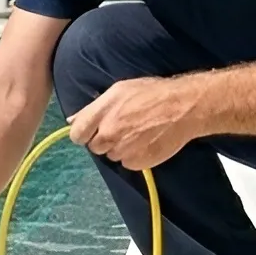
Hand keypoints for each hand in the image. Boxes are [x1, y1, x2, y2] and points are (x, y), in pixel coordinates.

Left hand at [66, 76, 198, 171]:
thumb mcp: (119, 91)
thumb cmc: (152, 93)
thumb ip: (93, 108)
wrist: (183, 107)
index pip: (77, 134)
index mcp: (102, 112)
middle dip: (103, 140)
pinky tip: (145, 142)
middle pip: (94, 147)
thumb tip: (72, 120)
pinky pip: (127, 163)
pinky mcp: (137, 162)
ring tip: (137, 133)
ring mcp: (123, 149)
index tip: (92, 131)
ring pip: (111, 155)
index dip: (83, 133)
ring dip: (120, 148)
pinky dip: (134, 156)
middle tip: (121, 129)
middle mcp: (109, 132)